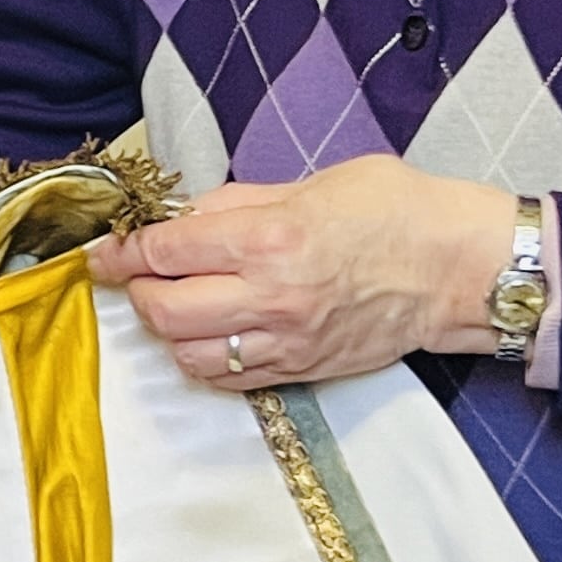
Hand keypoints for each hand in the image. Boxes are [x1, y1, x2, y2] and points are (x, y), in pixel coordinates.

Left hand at [84, 156, 513, 391]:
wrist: (456, 267)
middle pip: (164, 310)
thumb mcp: (310, 183)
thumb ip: (237, 203)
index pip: (166, 251)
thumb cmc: (394, 211)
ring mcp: (286, 340)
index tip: (105, 252)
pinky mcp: (301, 368)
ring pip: (188, 354)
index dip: (123, 252)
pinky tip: (210, 333)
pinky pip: (229, 378)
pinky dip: (204, 359)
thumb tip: (182, 217)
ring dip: (169, 330)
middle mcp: (271, 296)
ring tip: (178, 303)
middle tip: (143, 273)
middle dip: (139, 291)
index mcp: (269, 238)